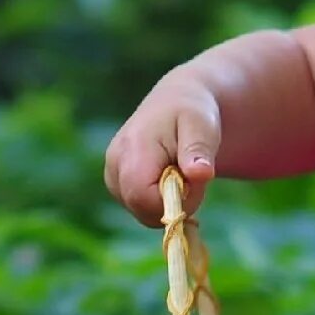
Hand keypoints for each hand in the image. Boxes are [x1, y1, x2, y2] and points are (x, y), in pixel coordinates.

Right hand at [103, 71, 221, 225]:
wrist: (175, 102)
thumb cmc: (191, 113)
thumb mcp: (202, 126)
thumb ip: (198, 150)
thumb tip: (201, 174)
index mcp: (133, 149)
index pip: (143, 198)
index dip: (174, 202)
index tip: (194, 181)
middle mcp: (114, 164)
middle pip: (142, 210)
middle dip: (173, 203)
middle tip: (190, 176)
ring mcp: (112, 175)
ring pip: (142, 212)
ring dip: (167, 202)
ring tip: (179, 172)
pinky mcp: (115, 183)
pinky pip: (139, 208)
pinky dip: (158, 201)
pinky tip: (167, 177)